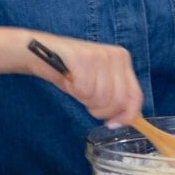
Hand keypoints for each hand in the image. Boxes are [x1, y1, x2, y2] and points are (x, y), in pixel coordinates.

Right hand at [25, 32, 143, 126]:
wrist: (39, 50)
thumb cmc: (69, 70)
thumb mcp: (97, 82)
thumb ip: (113, 96)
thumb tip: (123, 119)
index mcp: (123, 60)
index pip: (135, 95)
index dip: (126, 116)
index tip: (112, 124)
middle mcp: (116, 55)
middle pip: (117, 101)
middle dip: (99, 110)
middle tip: (85, 99)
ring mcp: (101, 55)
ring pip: (101, 98)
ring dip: (84, 99)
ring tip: (76, 85)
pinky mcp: (84, 57)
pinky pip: (85, 90)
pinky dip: (74, 91)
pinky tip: (70, 79)